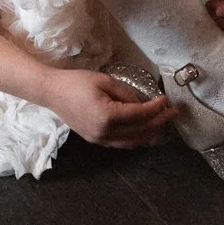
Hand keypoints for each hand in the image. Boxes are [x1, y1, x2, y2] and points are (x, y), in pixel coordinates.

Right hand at [41, 69, 178, 147]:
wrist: (52, 92)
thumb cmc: (76, 82)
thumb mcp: (105, 80)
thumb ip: (126, 93)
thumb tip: (142, 103)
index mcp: (107, 116)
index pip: (140, 115)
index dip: (156, 108)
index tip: (166, 100)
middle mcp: (104, 132)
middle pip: (140, 132)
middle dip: (159, 122)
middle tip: (172, 112)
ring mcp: (99, 140)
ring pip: (132, 142)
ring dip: (150, 133)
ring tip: (162, 122)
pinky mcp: (96, 140)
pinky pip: (122, 144)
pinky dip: (136, 138)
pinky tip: (144, 129)